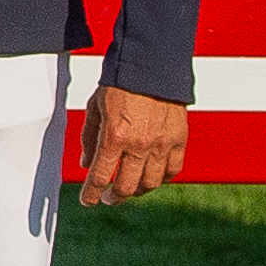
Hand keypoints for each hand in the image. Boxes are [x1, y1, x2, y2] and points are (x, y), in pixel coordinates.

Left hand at [78, 83, 187, 204]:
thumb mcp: (95, 108)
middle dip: (113, 198)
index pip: (100, 177)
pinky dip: (162, 178)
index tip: (88, 201)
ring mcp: (162, 143)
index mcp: (115, 136)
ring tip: (129, 189)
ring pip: (151, 183)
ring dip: (137, 191)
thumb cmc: (119, 83)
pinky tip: (152, 176)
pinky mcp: (179, 139)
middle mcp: (140, 144)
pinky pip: (173, 170)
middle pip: (126, 187)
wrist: (151, 65)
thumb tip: (86, 164)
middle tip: (107, 198)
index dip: (91, 194)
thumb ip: (89, 138)